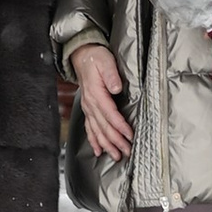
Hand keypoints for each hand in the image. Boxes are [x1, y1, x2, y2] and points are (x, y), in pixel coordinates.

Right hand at [68, 41, 131, 165]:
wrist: (82, 56)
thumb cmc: (95, 58)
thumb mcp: (105, 61)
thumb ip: (111, 74)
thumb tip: (116, 88)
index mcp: (95, 93)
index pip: (109, 114)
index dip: (120, 126)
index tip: (129, 135)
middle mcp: (90, 104)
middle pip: (104, 126)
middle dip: (116, 141)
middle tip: (127, 151)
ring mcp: (88, 108)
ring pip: (96, 131)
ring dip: (106, 144)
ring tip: (116, 155)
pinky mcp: (88, 109)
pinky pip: (89, 128)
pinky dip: (93, 141)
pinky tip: (98, 150)